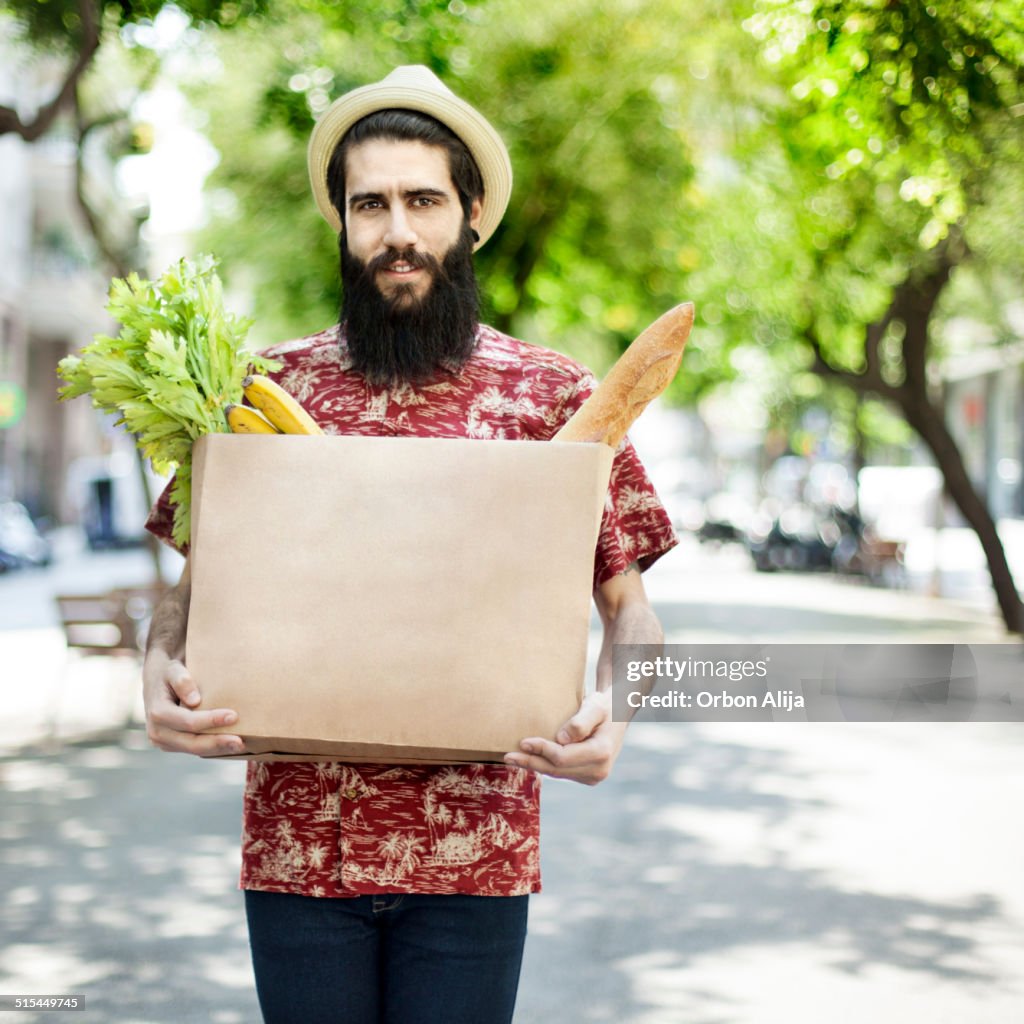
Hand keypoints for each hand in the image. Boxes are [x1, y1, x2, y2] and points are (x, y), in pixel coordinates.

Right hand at [142, 648, 244, 756]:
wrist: (156, 682)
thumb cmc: (168, 673)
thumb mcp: (172, 670)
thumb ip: (182, 681)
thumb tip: (194, 700)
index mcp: (158, 713)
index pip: (188, 721)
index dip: (211, 721)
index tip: (233, 716)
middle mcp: (158, 732)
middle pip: (191, 742)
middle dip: (217, 743)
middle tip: (240, 743)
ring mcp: (165, 741)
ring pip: (194, 750)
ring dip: (218, 749)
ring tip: (240, 746)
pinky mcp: (173, 745)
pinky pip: (194, 749)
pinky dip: (213, 749)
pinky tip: (230, 746)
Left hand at [503, 690, 625, 785]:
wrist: (617, 714)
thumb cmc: (605, 705)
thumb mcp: (596, 706)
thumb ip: (581, 722)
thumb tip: (561, 739)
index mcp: (601, 753)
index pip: (562, 757)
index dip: (541, 750)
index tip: (523, 741)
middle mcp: (599, 770)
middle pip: (556, 769)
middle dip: (531, 762)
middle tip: (507, 756)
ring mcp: (593, 776)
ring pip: (557, 773)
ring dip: (534, 765)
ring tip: (512, 758)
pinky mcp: (587, 776)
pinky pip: (561, 772)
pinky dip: (544, 765)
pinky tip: (529, 759)